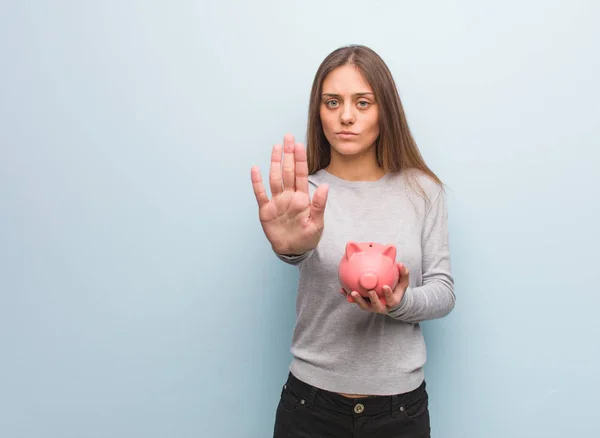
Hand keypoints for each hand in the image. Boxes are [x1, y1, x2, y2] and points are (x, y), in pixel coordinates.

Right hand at [251, 134, 328, 254]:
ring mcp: (276, 202)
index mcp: (302, 198)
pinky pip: (260, 193)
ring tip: (276, 147)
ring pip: (274, 178)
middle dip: (288, 154)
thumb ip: (319, 205)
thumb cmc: (307, 237)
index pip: (300, 174)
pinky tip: (255, 169)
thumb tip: (325, 187)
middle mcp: (288, 196)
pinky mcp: (266, 210)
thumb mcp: (317, 224)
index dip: (299, 159)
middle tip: (288, 137)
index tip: (299, 145)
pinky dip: (257, 182)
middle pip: (287, 171)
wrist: (293, 250)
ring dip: (275, 163)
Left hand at [339, 263, 409, 313]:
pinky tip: (342, 289)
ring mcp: (372, 307)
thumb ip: (403, 274)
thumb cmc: (397, 290)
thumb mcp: (402, 283)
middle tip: (370, 291)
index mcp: (392, 302)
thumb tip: (401, 264)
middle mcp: (381, 307)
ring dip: (358, 300)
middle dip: (373, 299)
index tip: (385, 287)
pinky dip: (348, 297)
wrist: (390, 300)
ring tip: (352, 292)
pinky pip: (355, 301)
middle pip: (376, 306)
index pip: (391, 300)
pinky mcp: (364, 305)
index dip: (388, 295)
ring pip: (364, 306)